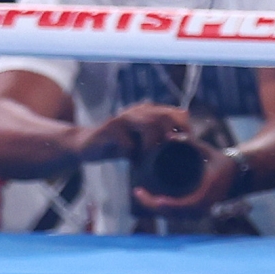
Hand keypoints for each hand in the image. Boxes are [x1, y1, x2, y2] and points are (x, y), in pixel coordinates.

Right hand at [73, 101, 192, 166]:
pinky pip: (127, 142)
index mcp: (149, 112)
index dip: (184, 127)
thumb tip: (187, 149)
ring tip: (152, 158)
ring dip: (153, 144)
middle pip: (164, 116)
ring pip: (148, 125)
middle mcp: (138, 111)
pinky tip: (133, 162)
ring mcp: (122, 118)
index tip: (188, 144)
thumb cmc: (120, 146)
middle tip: (172, 153)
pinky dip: (133, 154)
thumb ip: (161, 142)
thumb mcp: (143, 143)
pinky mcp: (108, 130)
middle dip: (171, 135)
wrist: (86, 146)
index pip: (176, 113)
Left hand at [131, 142, 244, 217]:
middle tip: (137, 192)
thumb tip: (171, 136)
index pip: (183, 206)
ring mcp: (199, 212)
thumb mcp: (209, 151)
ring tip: (141, 194)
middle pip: (172, 213)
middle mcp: (202, 207)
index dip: (167, 204)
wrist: (239, 175)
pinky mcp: (195, 212)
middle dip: (152, 204)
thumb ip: (190, 143)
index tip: (155, 198)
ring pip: (172, 215)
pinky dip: (162, 208)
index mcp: (206, 195)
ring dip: (155, 207)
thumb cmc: (223, 163)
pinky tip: (152, 200)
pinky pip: (176, 214)